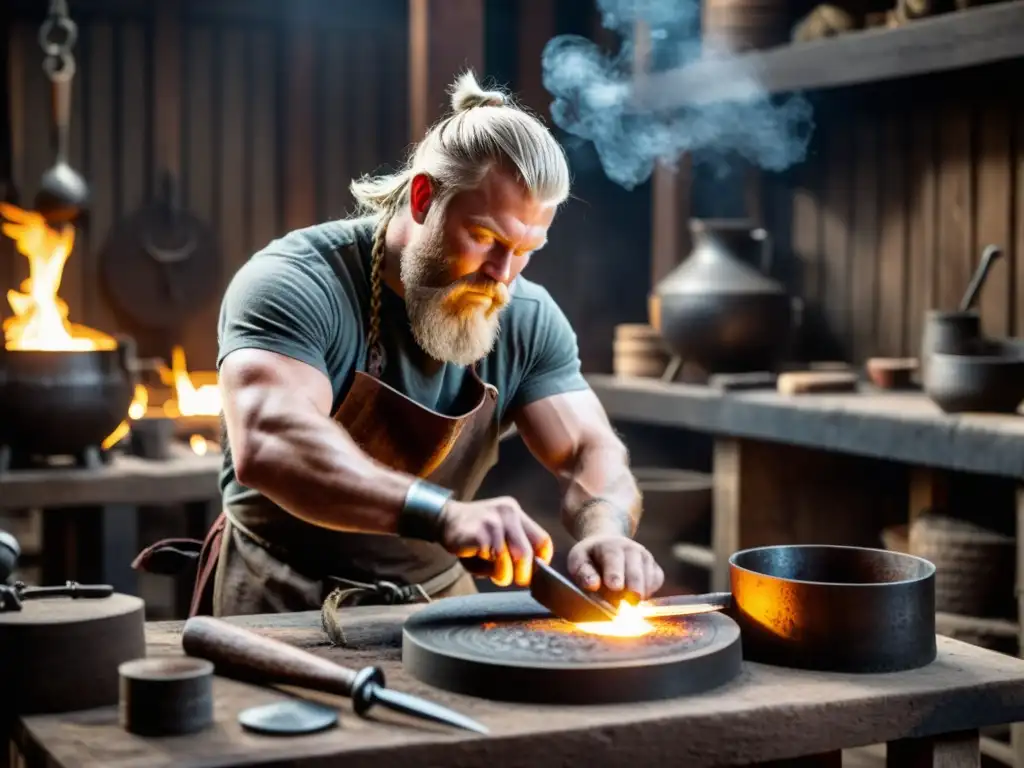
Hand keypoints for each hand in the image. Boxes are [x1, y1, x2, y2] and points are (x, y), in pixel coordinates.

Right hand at [438, 497, 553, 587]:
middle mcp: (508, 513)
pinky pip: (493, 560)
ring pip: (511, 559)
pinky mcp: (480, 533)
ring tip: (494, 574)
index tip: (532, 572)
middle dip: (523, 574)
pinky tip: (477, 560)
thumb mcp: (498, 536)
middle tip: (515, 580)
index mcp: (515, 513)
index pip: (542, 540)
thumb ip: (514, 549)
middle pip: (527, 553)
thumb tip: (530, 575)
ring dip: (503, 575)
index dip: (541, 562)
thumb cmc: (473, 535)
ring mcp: (494, 522)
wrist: (443, 519)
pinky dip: (487, 569)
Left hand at [567, 535, 663, 601]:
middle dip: (633, 587)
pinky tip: (637, 596)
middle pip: (635, 571)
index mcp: (610, 545)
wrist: (608, 544)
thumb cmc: (591, 557)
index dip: (615, 573)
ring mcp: (646, 557)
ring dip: (640, 594)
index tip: (615, 587)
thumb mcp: (579, 560)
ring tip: (627, 603)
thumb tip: (592, 585)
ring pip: (648, 578)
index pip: (614, 559)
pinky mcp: (655, 568)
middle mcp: (631, 549)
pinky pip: (656, 582)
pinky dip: (649, 592)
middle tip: (629, 604)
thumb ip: (583, 572)